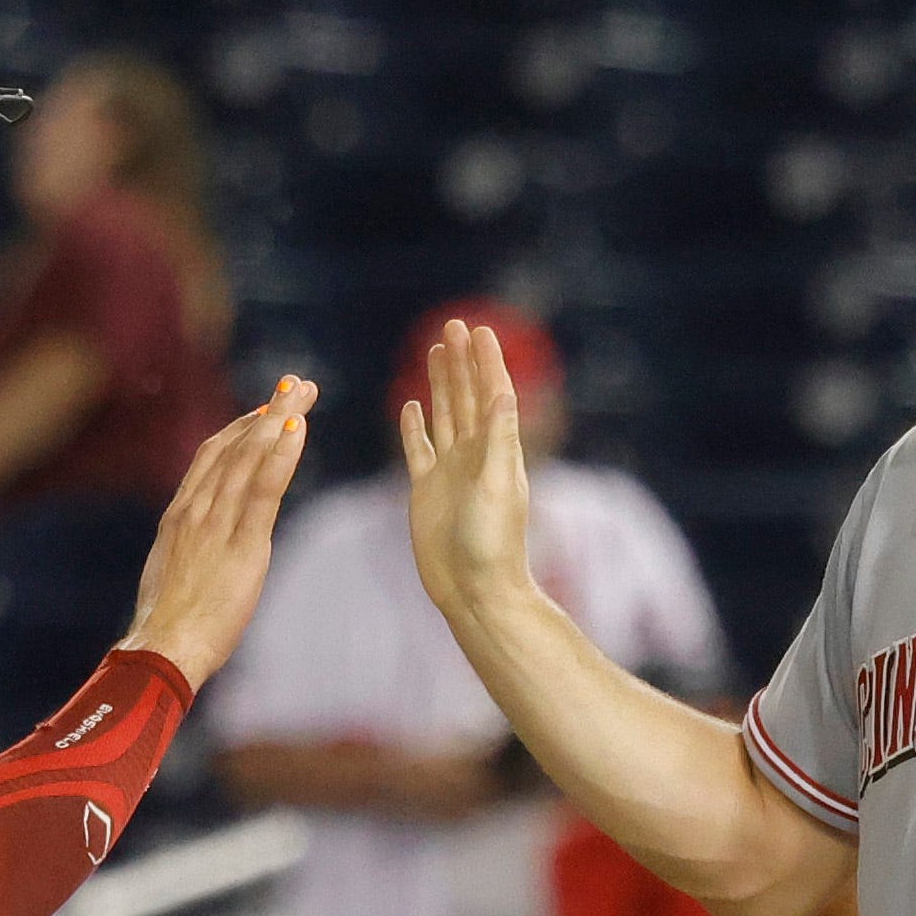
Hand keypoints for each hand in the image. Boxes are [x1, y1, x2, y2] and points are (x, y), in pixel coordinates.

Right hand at [121, 376, 319, 688]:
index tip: (263, 410)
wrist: (161, 646)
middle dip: (268, 410)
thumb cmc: (166, 626)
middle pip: (234, 446)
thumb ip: (189, 552)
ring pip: (250, 458)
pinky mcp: (242, 544)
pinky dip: (281, 454)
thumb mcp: (172, 576)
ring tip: (305, 392)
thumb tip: (200, 553)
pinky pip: (265, 490)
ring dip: (280, 419)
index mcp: (178, 517)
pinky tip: (297, 428)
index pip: (210, 458)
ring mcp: (216, 523)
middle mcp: (196, 510)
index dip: (238, 429)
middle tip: (296, 383)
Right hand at [398, 319, 531, 613]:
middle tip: (455, 324)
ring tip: (437, 349)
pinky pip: (418, 448)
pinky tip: (412, 405)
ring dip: (442, 382)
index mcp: (497, 451)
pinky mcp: (426, 490)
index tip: (481, 329)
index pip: (493, 394)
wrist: (473, 590)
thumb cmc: (493, 544)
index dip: (487, 362)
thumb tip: (504, 392)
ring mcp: (449, 471)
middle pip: (468, 396)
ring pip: (444, 414)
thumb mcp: (498, 486)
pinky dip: (414, 425)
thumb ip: (499, 439)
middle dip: (462, 361)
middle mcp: (474, 455)